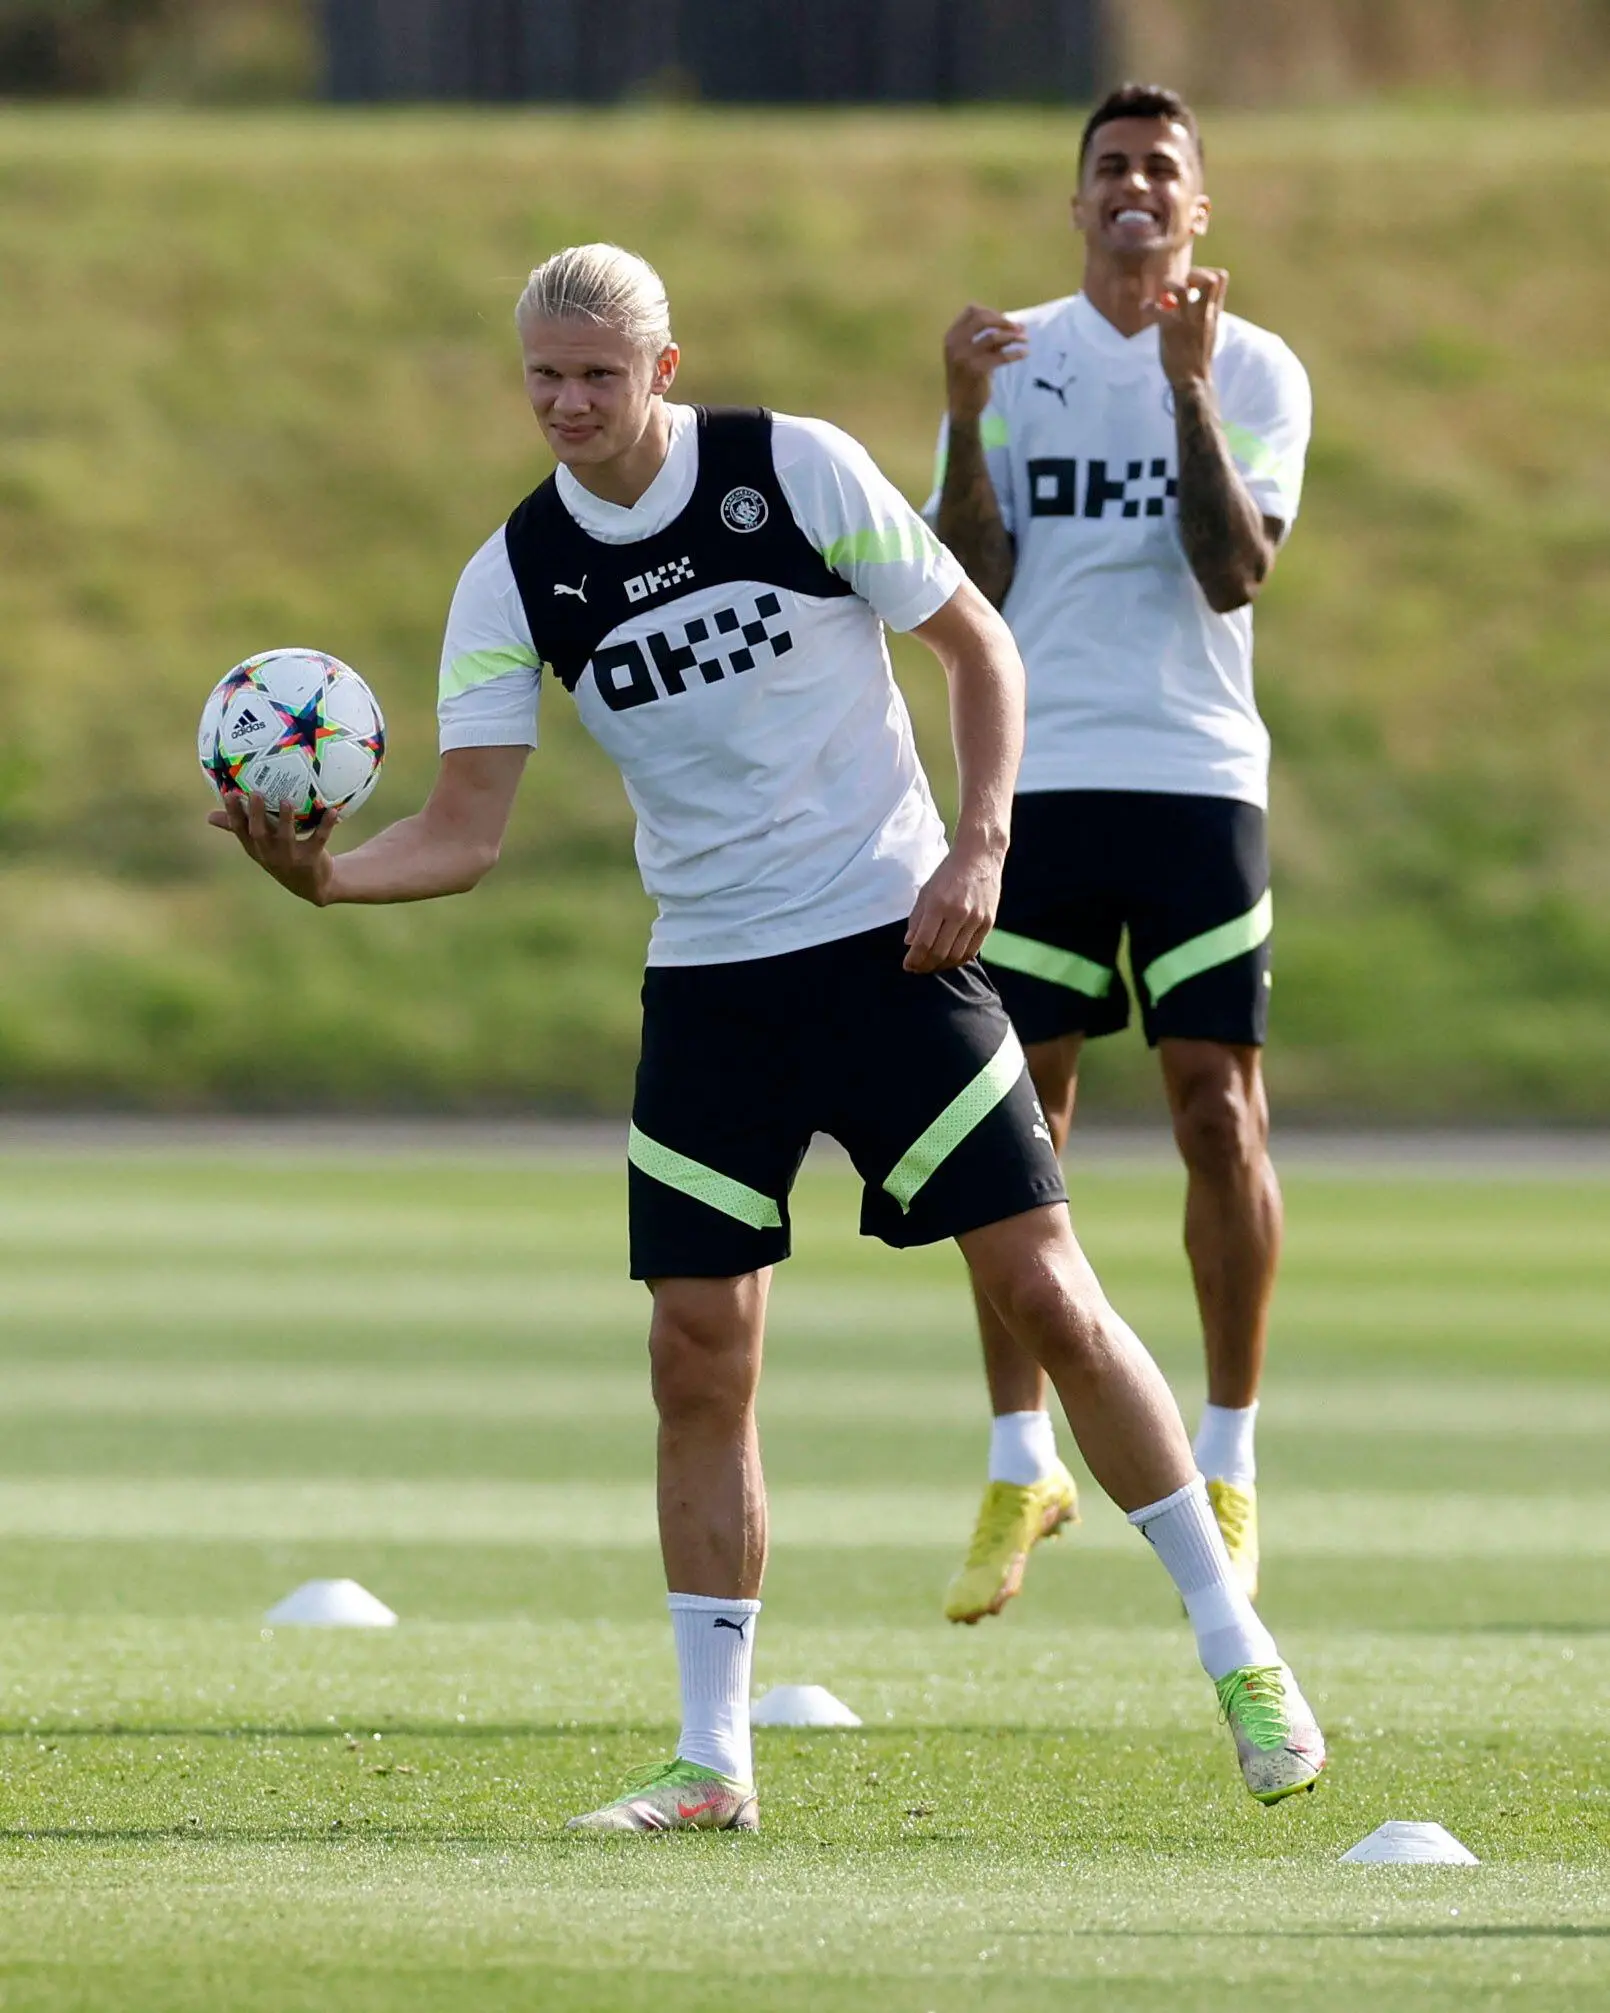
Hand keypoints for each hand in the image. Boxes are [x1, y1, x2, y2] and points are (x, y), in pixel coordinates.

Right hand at [208, 791, 338, 905]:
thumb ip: (238, 828)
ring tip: (287, 801)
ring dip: (287, 820)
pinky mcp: (311, 860)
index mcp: (256, 849)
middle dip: (256, 814)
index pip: (240, 830)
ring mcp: (291, 858)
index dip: (233, 813)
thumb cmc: (282, 857)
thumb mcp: (260, 846)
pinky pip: (319, 839)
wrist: (313, 885)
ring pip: (286, 838)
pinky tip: (331, 811)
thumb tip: (209, 816)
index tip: (228, 793)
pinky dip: (325, 825)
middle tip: (254, 793)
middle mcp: (270, 854)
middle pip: (259, 834)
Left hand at [903, 838, 1003, 973]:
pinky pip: (973, 950)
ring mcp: (975, 919)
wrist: (980, 856)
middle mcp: (958, 913)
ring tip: (932, 966)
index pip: (923, 942)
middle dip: (925, 965)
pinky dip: (959, 959)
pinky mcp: (989, 922)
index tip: (907, 965)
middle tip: (917, 969)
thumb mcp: (926, 891)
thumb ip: (917, 917)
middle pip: (940, 952)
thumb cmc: (948, 872)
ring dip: (942, 965)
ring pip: (956, 955)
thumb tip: (909, 942)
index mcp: (938, 904)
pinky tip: (950, 959)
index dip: (914, 959)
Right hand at [943, 304, 1026, 423]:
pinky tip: (1024, 354)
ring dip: (1013, 335)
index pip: (971, 311)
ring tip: (1025, 339)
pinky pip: (1001, 356)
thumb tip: (1015, 325)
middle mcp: (955, 343)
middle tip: (1018, 327)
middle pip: (982, 318)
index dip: (991, 312)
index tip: (1005, 321)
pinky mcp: (977, 369)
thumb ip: (987, 339)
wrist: (962, 407)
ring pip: (993, 336)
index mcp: (952, 336)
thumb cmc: (968, 379)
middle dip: (1003, 320)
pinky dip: (1015, 353)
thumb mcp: (974, 354)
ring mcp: (964, 356)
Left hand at [1144, 266, 1226, 389]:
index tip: (1194, 280)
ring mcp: (1188, 320)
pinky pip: (1158, 308)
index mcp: (1214, 312)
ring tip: (1162, 291)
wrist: (1193, 380)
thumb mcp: (1209, 331)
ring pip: (1181, 288)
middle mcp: (1203, 313)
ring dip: (1169, 283)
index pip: (1221, 278)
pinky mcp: (1171, 329)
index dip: (1206, 271)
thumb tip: (1195, 298)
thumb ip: (1205, 313)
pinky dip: (1149, 305)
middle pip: (1208, 278)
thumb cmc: (1198, 357)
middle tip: (1180, 283)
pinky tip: (1145, 307)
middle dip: (1192, 272)